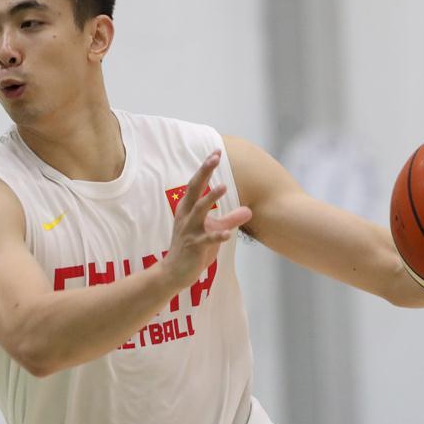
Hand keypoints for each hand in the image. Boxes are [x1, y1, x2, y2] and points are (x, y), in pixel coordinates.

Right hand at [161, 150, 252, 289]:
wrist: (175, 271)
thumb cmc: (194, 247)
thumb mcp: (213, 230)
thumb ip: (230, 219)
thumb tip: (249, 210)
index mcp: (188, 208)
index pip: (197, 183)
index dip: (206, 168)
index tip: (216, 151)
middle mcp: (186, 215)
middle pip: (194, 189)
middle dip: (204, 172)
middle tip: (215, 157)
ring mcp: (189, 230)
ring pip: (199, 210)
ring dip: (210, 198)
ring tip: (224, 186)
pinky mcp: (194, 246)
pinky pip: (206, 239)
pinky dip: (217, 235)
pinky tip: (228, 234)